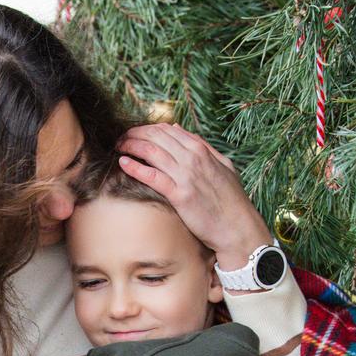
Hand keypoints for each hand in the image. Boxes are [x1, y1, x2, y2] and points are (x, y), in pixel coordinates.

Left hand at [117, 123, 269, 270]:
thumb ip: (201, 146)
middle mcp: (192, 158)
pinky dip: (135, 167)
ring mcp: (186, 176)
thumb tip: (177, 129)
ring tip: (118, 147)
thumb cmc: (230, 199)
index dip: (147, 129)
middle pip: (156, 137)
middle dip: (134, 134)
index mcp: (201, 149)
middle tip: (120, 139)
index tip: (134, 133)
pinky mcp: (180, 195)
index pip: (167, 130)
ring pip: (151, 151)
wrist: (237, 226)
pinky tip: (123, 163)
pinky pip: (152, 176)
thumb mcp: (222, 165)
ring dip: (131, 146)